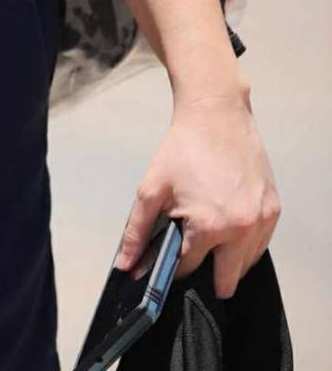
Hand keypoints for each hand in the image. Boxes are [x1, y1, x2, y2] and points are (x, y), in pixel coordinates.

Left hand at [115, 87, 280, 298]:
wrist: (216, 116)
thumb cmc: (182, 150)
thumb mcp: (151, 189)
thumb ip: (137, 232)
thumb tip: (125, 267)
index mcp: (209, 227)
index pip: (188, 270)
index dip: (174, 266)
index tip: (169, 255)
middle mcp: (241, 230)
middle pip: (225, 283)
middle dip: (206, 274)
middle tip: (193, 248)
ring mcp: (262, 222)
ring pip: (245, 266)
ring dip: (228, 258)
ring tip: (211, 227)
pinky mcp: (274, 212)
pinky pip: (260, 246)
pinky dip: (245, 243)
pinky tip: (228, 220)